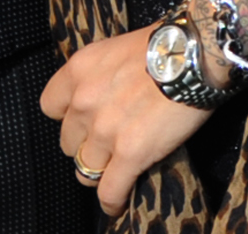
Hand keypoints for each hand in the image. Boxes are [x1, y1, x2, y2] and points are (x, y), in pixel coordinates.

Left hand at [38, 27, 208, 216]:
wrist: (196, 52)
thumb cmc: (168, 44)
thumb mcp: (120, 48)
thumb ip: (102, 75)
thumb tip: (108, 94)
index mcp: (79, 71)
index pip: (50, 106)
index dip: (68, 117)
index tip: (83, 120)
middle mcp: (84, 102)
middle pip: (69, 142)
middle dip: (86, 144)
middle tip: (109, 142)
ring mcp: (105, 130)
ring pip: (85, 170)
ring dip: (101, 172)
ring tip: (116, 171)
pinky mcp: (129, 153)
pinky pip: (110, 190)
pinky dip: (113, 200)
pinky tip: (118, 203)